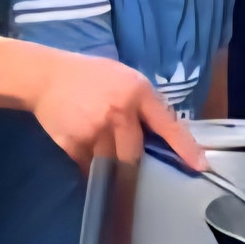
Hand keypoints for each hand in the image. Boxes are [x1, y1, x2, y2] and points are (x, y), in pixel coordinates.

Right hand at [28, 50, 205, 171]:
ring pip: (113, 164)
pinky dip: (90, 164)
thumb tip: (162, 132)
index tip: (200, 166)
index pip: (168, 124)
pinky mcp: (75, 144)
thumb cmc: (89, 75)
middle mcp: (120, 113)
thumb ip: (143, 102)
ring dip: (111, 165)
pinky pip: (90, 166)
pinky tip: (83, 145)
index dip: (185, 147)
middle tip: (134, 168)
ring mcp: (96, 131)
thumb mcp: (123, 78)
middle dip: (135, 163)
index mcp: (137, 92)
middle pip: (136, 154)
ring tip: (99, 153)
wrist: (44, 77)